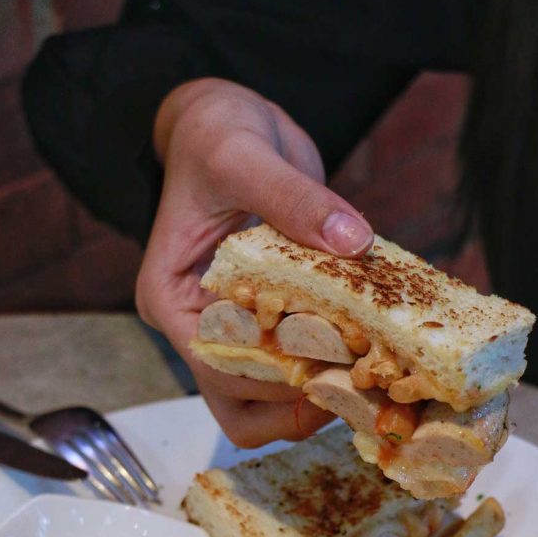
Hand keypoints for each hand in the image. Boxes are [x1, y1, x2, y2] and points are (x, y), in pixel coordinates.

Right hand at [136, 78, 373, 446]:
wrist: (231, 127)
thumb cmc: (218, 135)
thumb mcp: (245, 155)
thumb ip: (294, 198)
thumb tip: (352, 242)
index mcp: (170, 297)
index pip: (216, 363)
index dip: (273, 375)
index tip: (333, 363)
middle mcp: (193, 328)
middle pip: (236, 406)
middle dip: (295, 406)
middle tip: (357, 388)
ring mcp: (229, 334)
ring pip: (262, 409)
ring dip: (311, 407)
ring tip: (365, 386)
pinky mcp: (263, 329)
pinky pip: (290, 378)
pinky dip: (325, 382)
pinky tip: (367, 364)